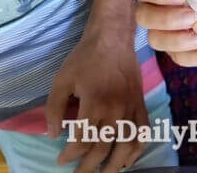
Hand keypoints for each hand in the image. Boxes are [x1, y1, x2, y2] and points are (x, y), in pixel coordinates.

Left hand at [46, 27, 147, 172]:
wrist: (113, 37)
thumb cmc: (85, 57)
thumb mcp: (61, 80)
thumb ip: (54, 109)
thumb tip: (54, 135)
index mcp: (94, 105)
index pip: (82, 142)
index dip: (70, 155)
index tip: (61, 161)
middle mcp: (115, 112)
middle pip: (103, 150)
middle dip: (88, 167)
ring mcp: (131, 109)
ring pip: (126, 147)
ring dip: (115, 166)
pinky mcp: (141, 105)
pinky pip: (143, 133)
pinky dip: (137, 151)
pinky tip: (127, 160)